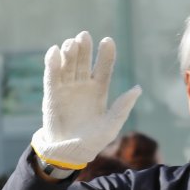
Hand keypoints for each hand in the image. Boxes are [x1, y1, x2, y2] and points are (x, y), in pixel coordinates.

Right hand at [31, 32, 141, 170]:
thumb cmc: (93, 141)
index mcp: (99, 90)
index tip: (107, 41)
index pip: (103, 68)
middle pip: (83, 61)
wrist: (69, 153)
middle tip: (84, 36)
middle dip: (84, 49)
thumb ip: (122, 107)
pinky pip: (52, 76)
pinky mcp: (52, 94)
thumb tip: (137, 88)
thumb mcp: (111, 125)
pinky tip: (55, 51)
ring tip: (72, 43)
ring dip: (69, 52)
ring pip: (68, 65)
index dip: (105, 54)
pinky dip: (52, 63)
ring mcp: (67, 88)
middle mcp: (83, 85)